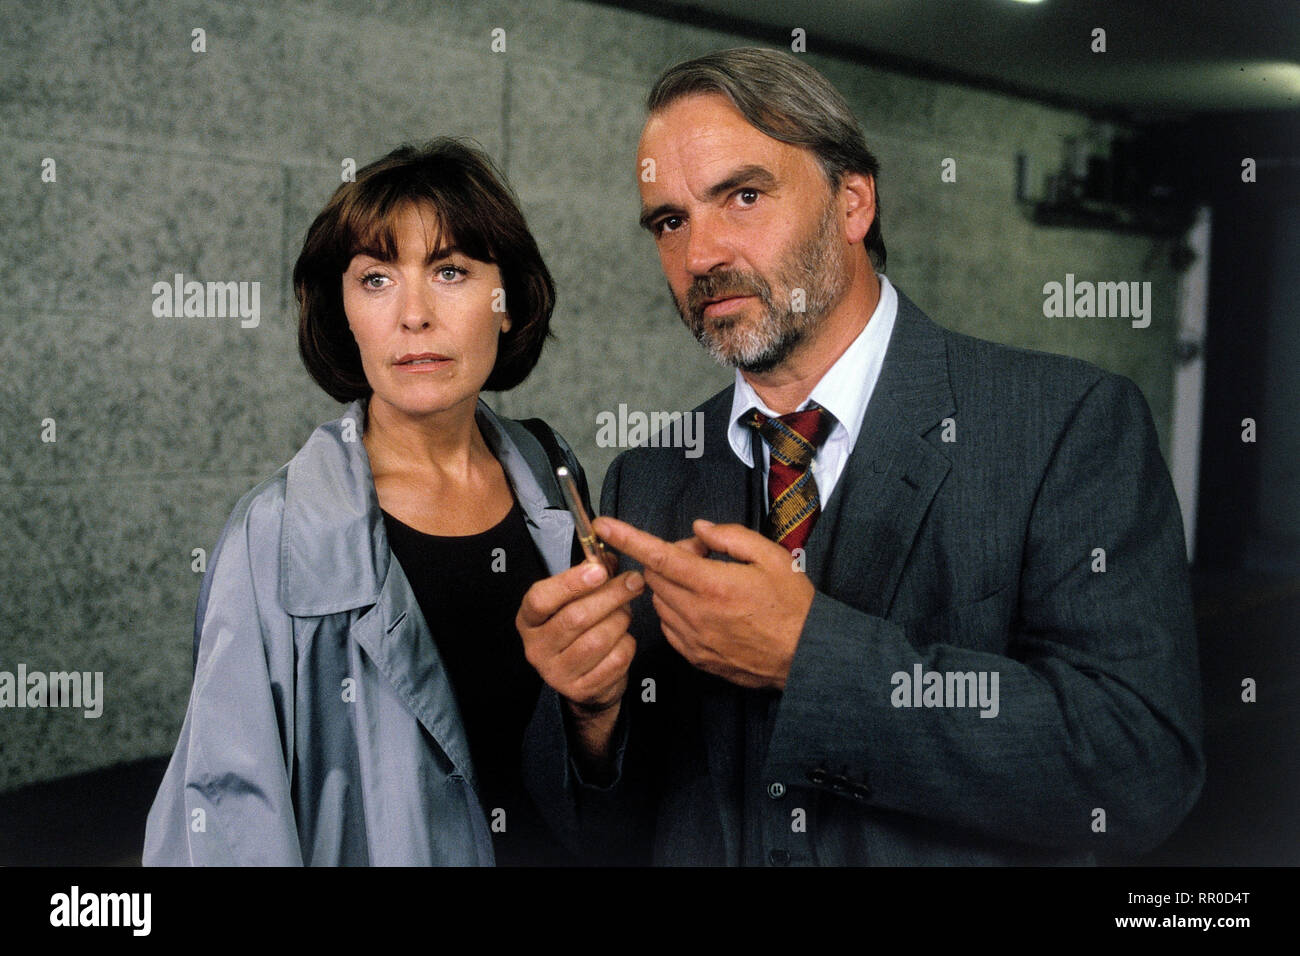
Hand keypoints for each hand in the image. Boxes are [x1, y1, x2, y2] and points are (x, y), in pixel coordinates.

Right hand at [517, 560, 643, 763]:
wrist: (583, 679)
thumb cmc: (579, 628)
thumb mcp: (577, 598)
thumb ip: (591, 574)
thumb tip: (607, 557)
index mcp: (529, 620)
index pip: (540, 599)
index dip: (570, 583)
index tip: (598, 570)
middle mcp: (536, 648)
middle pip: (576, 617)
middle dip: (611, 595)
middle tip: (634, 581)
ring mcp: (556, 673)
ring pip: (599, 639)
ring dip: (621, 621)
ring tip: (625, 613)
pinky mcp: (580, 690)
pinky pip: (615, 660)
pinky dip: (627, 645)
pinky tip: (623, 639)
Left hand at [593, 516, 814, 689]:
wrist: (806, 656)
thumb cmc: (793, 605)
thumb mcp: (772, 556)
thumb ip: (730, 537)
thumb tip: (699, 530)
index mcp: (713, 584)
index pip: (658, 556)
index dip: (627, 538)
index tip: (603, 525)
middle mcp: (696, 613)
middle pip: (654, 577)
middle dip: (668, 558)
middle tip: (703, 555)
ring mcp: (693, 638)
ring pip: (660, 601)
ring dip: (672, 585)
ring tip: (708, 583)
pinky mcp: (695, 656)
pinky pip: (669, 626)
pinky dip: (677, 610)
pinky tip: (704, 607)